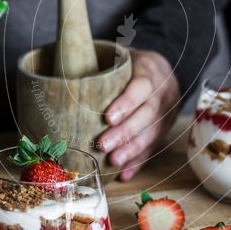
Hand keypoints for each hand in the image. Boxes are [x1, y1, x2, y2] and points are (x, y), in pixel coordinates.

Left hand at [98, 49, 179, 179]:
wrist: (163, 70)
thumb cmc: (131, 64)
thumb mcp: (120, 55)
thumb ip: (101, 64)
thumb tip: (62, 74)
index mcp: (151, 70)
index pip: (142, 86)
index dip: (127, 103)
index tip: (107, 117)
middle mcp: (164, 93)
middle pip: (148, 114)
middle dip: (125, 132)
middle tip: (103, 145)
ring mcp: (167, 113)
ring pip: (152, 134)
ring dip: (132, 151)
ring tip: (113, 161)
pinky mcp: (165, 130)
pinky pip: (153, 148)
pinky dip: (138, 163)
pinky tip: (124, 174)